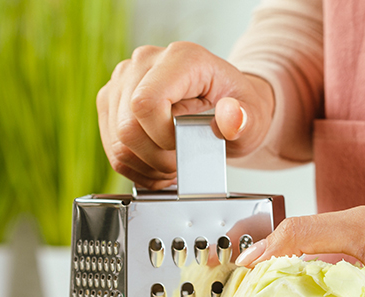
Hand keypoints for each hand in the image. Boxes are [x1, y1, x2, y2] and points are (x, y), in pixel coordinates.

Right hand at [97, 42, 274, 187]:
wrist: (227, 106)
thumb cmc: (237, 108)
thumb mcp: (252, 117)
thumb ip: (244, 120)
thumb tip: (232, 117)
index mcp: (180, 60)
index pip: (146, 103)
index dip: (162, 137)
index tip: (185, 146)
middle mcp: (144, 63)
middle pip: (127, 128)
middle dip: (157, 159)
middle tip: (182, 162)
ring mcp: (123, 82)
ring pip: (118, 142)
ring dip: (147, 166)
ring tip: (172, 164)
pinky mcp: (111, 103)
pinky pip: (112, 149)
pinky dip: (137, 168)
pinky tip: (157, 166)